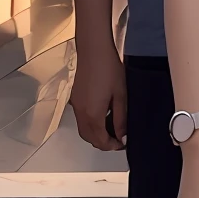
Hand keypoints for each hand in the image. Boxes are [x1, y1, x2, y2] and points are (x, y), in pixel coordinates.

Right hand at [68, 36, 126, 151]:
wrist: (94, 51)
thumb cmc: (110, 70)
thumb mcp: (121, 95)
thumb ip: (121, 118)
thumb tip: (122, 136)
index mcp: (92, 115)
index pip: (100, 140)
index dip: (112, 146)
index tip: (123, 144)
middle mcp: (81, 114)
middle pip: (89, 138)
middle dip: (103, 143)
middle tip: (119, 139)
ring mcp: (75, 106)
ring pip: (83, 130)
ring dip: (96, 135)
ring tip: (112, 130)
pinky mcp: (74, 99)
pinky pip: (81, 120)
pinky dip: (91, 125)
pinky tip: (103, 117)